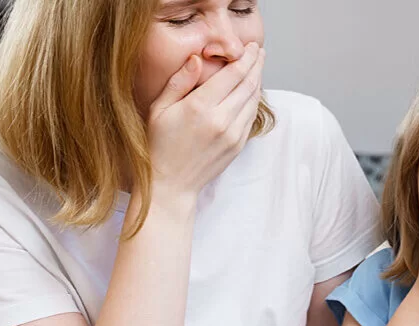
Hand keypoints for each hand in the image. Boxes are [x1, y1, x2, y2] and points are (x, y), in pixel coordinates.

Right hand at [145, 42, 265, 201]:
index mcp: (199, 107)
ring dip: (258, 80)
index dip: (246, 58)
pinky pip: (251, 116)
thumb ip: (179, 82)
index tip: (251, 47)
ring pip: (253, 100)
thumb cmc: (159, 145)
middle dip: (256, 64)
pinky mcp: (238, 145)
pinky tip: (251, 91)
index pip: (233, 75)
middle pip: (248, 84)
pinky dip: (254, 100)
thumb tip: (197, 59)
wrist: (171, 184)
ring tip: (258, 67)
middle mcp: (220, 120)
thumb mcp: (159, 109)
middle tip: (259, 51)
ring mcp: (232, 134)